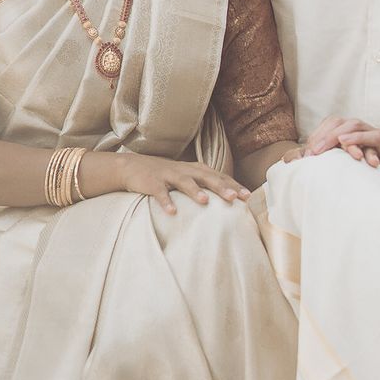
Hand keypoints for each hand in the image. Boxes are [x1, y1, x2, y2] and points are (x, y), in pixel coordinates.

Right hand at [117, 154, 249, 215]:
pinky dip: (166, 201)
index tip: (247, 196)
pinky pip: (160, 192)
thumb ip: (205, 183)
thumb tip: (228, 198)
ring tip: (205, 201)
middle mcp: (184, 170)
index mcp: (195, 170)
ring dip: (195, 191)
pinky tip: (172, 212)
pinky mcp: (152, 182)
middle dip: (221, 187)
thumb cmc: (166, 175)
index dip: (233, 185)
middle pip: (206, 177)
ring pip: (184, 182)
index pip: (218, 176)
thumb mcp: (187, 176)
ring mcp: (168, 175)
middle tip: (235, 198)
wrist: (132, 166)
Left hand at [299, 116, 379, 215]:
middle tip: (312, 151)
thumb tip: (309, 169)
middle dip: (324, 134)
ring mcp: (377, 134)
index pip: (332, 124)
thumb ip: (335, 166)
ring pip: (355, 125)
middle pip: (340, 121)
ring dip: (336, 135)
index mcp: (354, 134)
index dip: (319, 134)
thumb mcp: (352, 170)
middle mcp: (365, 130)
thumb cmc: (377, 178)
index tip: (307, 150)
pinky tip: (345, 144)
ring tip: (322, 148)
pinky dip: (357, 138)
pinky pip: (372, 136)